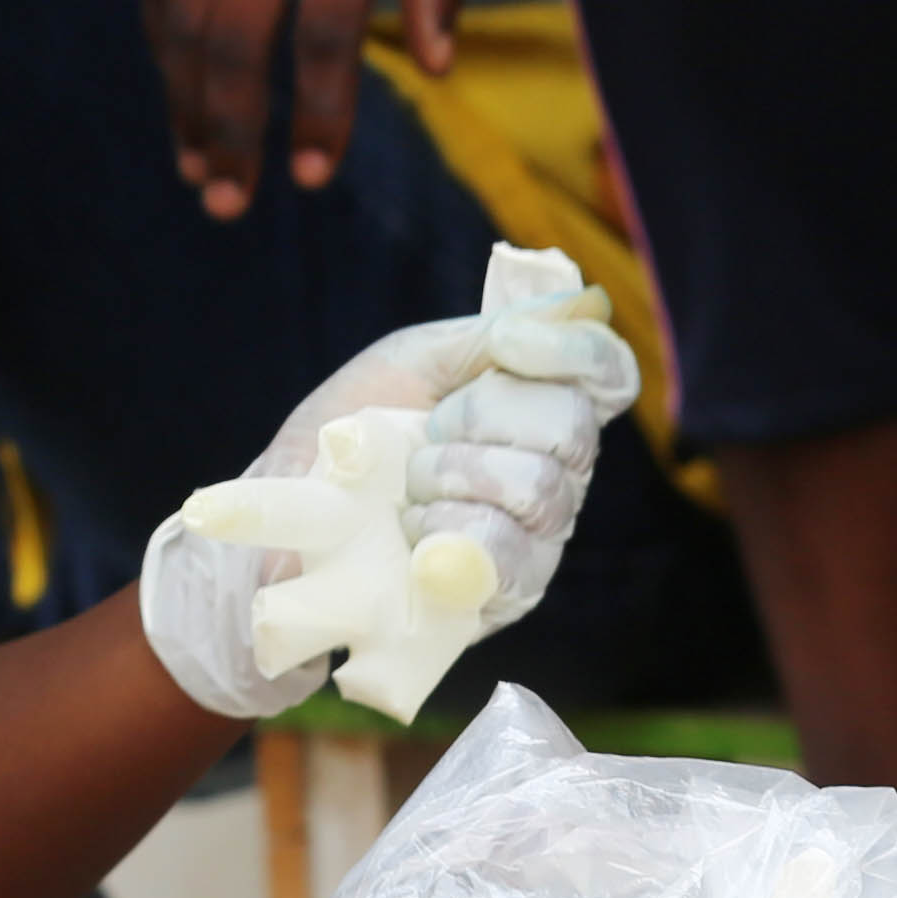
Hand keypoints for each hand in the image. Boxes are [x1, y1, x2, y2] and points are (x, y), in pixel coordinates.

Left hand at [134, 248, 641, 718]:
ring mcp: (540, 535)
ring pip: (541, 489)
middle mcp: (556, 469)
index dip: (574, 351)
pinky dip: (454, 537)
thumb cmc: (351, 438)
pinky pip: (513, 555)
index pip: (608, 373)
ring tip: (407, 494)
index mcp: (539, 406)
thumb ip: (489, 334)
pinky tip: (416, 540)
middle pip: (574, 428)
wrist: (287, 524)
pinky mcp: (511, 593)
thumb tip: (576, 304)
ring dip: (454, 476)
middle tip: (426, 432)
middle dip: (482, 416)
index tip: (506, 345)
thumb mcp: (411, 363)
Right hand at [142, 0, 475, 220]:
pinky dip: (162, 35)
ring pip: (179, 9)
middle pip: (231, 36)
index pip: (323, 33)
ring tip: (195, 166)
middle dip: (230, 128)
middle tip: (233, 201)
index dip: (318, 112)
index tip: (318, 173)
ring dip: (181, 96)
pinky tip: (176, 84)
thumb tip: (432, 70)